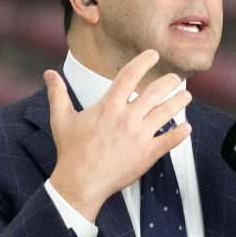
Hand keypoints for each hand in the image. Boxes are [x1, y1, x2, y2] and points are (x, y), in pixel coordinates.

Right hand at [44, 49, 191, 221]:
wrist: (81, 182)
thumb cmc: (72, 151)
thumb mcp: (61, 119)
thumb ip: (58, 94)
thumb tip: (49, 74)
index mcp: (109, 106)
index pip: (130, 75)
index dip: (144, 61)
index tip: (153, 54)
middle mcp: (127, 118)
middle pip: (155, 92)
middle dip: (169, 81)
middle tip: (175, 78)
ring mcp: (139, 136)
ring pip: (166, 113)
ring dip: (179, 102)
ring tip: (186, 96)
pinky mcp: (148, 154)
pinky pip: (169, 141)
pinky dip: (180, 133)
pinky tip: (186, 128)